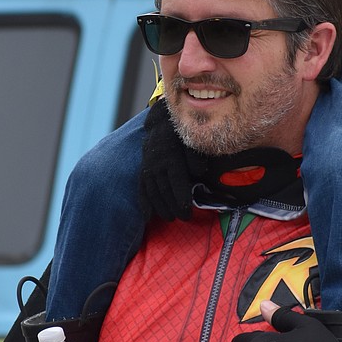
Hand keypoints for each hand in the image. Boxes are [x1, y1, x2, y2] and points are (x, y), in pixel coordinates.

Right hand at [138, 98, 193, 221]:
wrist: (162, 122)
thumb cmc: (182, 134)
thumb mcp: (191, 140)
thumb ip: (195, 155)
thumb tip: (200, 171)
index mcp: (170, 156)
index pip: (176, 181)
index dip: (182, 197)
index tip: (188, 211)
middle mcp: (157, 163)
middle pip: (165, 189)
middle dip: (174, 206)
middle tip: (184, 219)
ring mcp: (148, 167)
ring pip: (153, 191)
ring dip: (160, 207)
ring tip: (169, 219)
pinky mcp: (143, 170)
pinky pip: (141, 188)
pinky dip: (144, 203)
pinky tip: (147, 216)